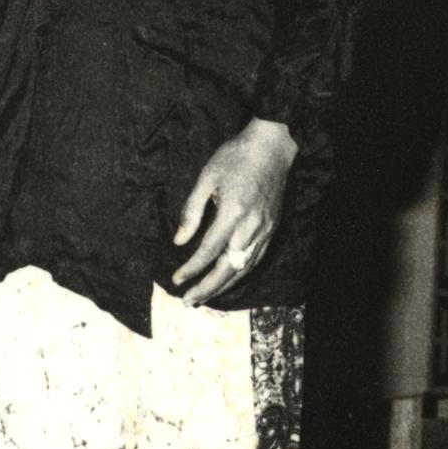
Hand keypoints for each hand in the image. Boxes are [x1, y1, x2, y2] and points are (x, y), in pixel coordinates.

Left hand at [171, 117, 297, 305]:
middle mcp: (250, 227)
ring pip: (243, 269)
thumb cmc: (235, 157)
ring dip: (223, 286)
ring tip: (204, 297)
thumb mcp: (206, 178)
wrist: (271, 147)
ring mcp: (264, 230)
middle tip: (188, 301)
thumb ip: (192, 211)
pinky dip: (240, 274)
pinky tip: (228, 280)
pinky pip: (255, 260)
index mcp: (232, 214)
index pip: (208, 251)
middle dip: (206, 288)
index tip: (176, 280)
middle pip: (227, 268)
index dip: (191, 269)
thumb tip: (179, 240)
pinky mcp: (271, 229)